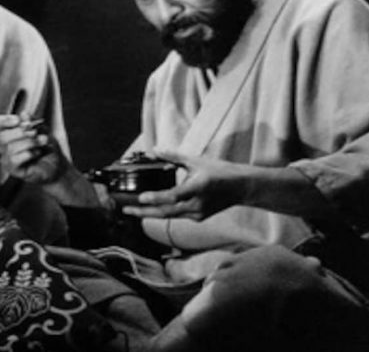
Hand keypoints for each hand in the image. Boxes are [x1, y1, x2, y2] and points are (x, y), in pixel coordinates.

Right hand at [0, 113, 66, 184]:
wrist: (57, 165)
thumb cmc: (47, 147)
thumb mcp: (43, 130)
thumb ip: (32, 122)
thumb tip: (23, 114)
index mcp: (9, 132)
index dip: (4, 120)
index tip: (17, 120)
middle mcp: (5, 145)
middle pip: (2, 136)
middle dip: (21, 133)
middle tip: (35, 133)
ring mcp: (7, 158)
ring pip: (10, 148)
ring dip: (29, 143)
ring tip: (42, 143)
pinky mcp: (12, 169)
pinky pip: (14, 159)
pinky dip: (28, 154)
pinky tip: (37, 153)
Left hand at [122, 149, 242, 219]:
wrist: (241, 188)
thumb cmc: (219, 171)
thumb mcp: (196, 161)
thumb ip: (174, 157)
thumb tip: (155, 150)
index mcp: (198, 187)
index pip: (174, 195)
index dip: (157, 198)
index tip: (141, 198)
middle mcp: (197, 203)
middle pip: (166, 211)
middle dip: (144, 211)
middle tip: (126, 209)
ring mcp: (198, 213)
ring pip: (170, 215)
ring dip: (151, 213)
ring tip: (133, 210)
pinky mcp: (198, 217)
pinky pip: (177, 216)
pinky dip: (164, 212)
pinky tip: (151, 209)